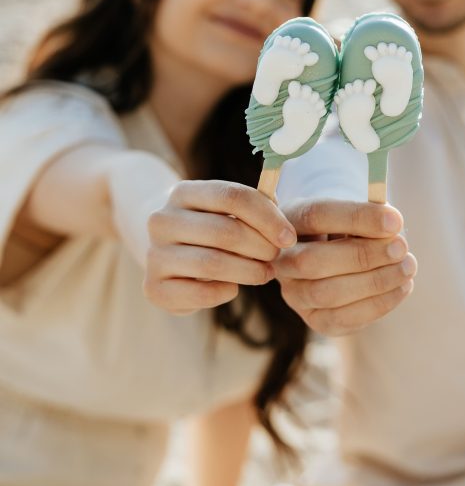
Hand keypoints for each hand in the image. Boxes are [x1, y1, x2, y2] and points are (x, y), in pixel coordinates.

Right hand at [143, 180, 296, 314]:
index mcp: (182, 192)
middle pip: (224, 231)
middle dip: (260, 247)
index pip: (232, 196)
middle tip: (276, 257)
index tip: (289, 237)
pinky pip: (200, 294)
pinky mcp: (154, 287)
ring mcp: (154, 254)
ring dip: (248, 272)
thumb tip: (284, 226)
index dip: (267, 217)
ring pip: (213, 264)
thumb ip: (257, 208)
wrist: (170, 255)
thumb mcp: (229, 211)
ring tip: (264, 274)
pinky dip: (225, 292)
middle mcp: (162, 220)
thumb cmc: (212, 229)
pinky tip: (233, 287)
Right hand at [274, 198, 416, 335]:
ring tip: (407, 267)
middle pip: (313, 260)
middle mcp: (282, 261)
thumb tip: (392, 225)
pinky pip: (344, 319)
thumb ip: (368, 216)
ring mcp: (294, 294)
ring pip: (327, 293)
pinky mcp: (315, 320)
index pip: (317, 216)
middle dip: (363, 255)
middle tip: (401, 247)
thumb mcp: (353, 214)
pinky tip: (402, 287)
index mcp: (290, 221)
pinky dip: (378, 304)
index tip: (394, 221)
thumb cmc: (345, 230)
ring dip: (375, 282)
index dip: (357, 218)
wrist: (334, 258)